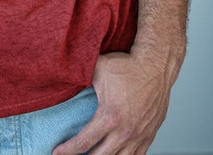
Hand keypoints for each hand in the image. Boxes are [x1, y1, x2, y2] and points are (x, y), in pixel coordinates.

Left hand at [51, 50, 176, 154]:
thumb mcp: (97, 69)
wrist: (155, 67)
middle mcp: (125, 132)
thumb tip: (62, 77)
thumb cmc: (128, 67)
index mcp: (110, 117)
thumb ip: (79, 78)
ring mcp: (139, 136)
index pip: (84, 142)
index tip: (57, 153)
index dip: (68, 150)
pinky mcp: (149, 135)